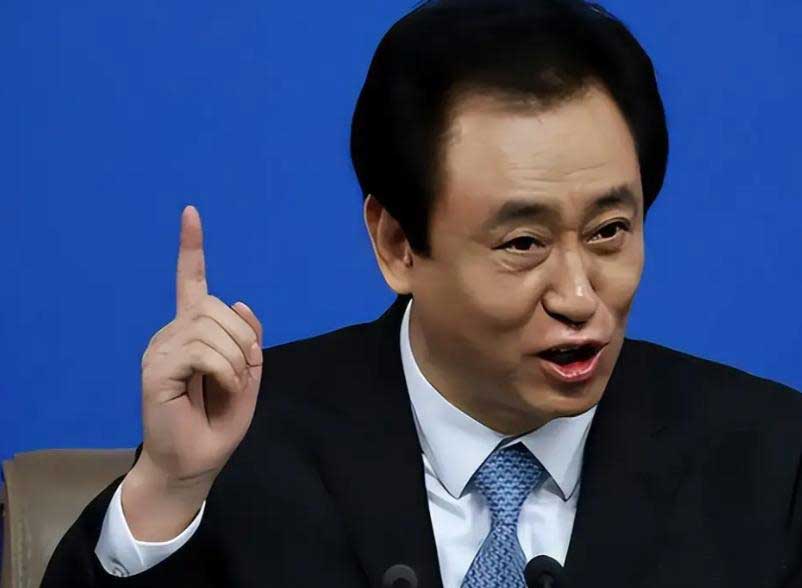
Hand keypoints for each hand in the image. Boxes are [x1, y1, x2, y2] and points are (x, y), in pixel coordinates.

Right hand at [122, 205, 262, 539]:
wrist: (194, 462)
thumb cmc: (217, 421)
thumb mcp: (247, 376)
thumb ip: (249, 341)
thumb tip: (240, 302)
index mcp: (192, 331)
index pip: (190, 281)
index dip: (191, 247)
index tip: (191, 213)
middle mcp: (172, 333)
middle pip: (217, 306)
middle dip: (244, 339)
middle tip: (242, 373)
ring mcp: (160, 349)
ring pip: (211, 327)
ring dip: (236, 358)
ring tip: (231, 385)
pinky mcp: (155, 369)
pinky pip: (201, 350)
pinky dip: (225, 368)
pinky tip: (221, 386)